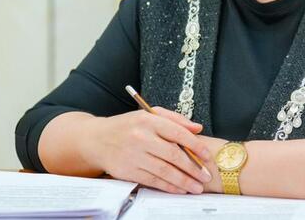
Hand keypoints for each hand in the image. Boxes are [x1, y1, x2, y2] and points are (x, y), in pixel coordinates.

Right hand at [79, 107, 213, 193]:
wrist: (97, 140)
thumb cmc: (127, 126)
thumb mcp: (149, 114)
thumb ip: (175, 119)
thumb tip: (197, 128)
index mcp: (148, 120)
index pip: (178, 133)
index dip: (196, 146)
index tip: (207, 156)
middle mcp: (141, 137)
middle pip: (174, 155)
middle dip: (193, 168)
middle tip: (206, 176)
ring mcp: (134, 155)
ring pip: (165, 171)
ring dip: (184, 181)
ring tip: (197, 187)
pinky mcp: (128, 171)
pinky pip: (153, 180)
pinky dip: (169, 186)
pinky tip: (179, 189)